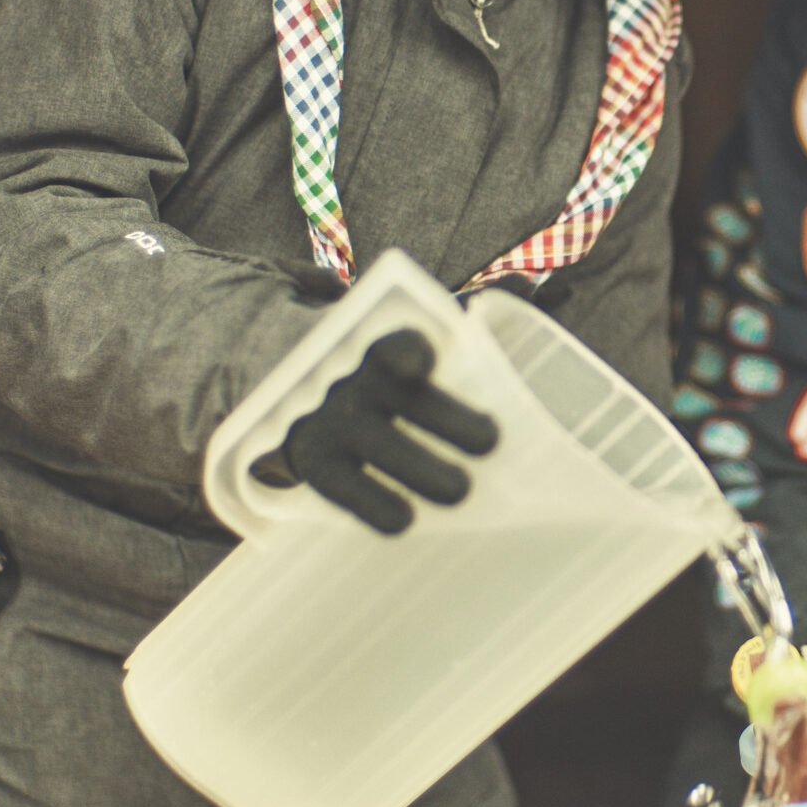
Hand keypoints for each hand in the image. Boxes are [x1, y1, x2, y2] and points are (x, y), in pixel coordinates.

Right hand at [266, 329, 497, 533]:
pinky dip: (375, 506)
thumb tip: (525, 286)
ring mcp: (331, 423)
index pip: (393, 344)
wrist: (281, 370)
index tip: (422, 364)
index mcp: (377, 342)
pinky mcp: (315, 463)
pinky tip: (405, 520)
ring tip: (460, 489)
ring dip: (422, 471)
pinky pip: (346, 491)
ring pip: (381, 449)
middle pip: (403, 402)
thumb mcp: (396, 334)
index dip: (406, 352)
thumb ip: (451, 325)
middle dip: (448, 421)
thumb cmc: (370, 359)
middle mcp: (353, 379)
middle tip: (490, 441)